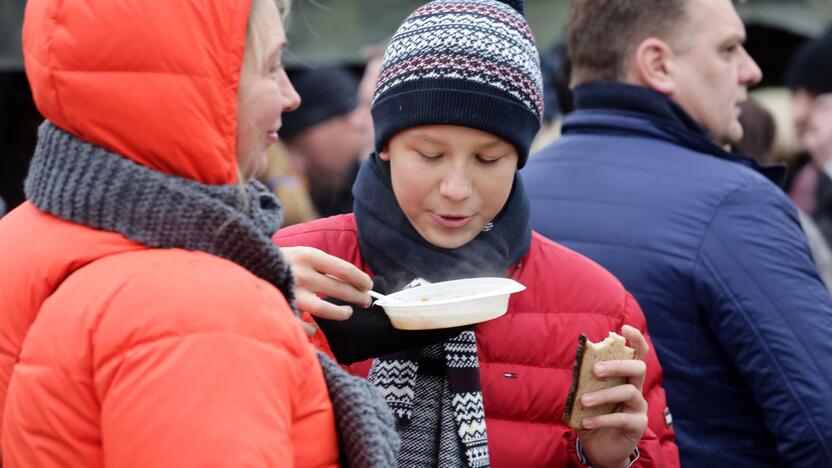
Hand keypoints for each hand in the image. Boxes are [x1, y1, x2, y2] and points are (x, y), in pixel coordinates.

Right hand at [282, 246, 372, 335]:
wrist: (242, 264)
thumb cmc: (278, 262)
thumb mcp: (299, 254)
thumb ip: (321, 265)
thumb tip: (351, 279)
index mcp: (308, 255)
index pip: (345, 269)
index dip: (361, 279)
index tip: (368, 284)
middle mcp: (301, 273)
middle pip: (340, 289)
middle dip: (358, 296)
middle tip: (366, 301)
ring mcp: (291, 293)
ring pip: (326, 310)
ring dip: (341, 312)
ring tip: (347, 312)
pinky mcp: (282, 308)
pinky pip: (304, 326)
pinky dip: (312, 329)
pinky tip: (315, 328)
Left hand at [578, 325, 648, 467]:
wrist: (598, 448)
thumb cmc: (592, 416)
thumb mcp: (585, 396)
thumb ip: (584, 380)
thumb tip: (577, 361)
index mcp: (624, 378)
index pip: (637, 354)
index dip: (635, 340)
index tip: (624, 328)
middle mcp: (636, 389)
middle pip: (638, 368)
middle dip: (617, 365)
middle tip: (595, 370)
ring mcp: (639, 407)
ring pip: (629, 392)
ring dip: (603, 395)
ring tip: (584, 401)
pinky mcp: (637, 425)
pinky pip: (621, 418)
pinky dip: (601, 419)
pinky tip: (585, 421)